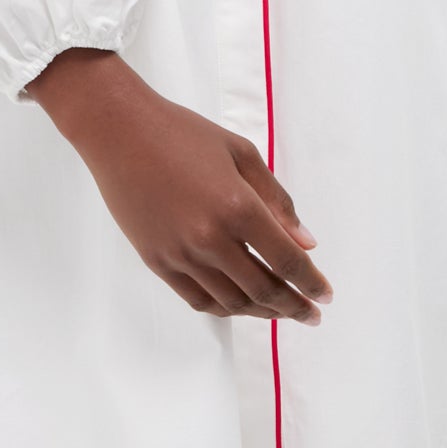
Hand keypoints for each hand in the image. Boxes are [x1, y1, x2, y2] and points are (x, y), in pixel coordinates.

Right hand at [24, 48, 333, 323]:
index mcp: (237, 206)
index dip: (310, 283)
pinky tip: (240, 304)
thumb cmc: (184, 133)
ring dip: (262, 312)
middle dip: (293, 306)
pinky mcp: (157, 261)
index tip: (325, 296)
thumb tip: (306, 243)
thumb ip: (277, 200)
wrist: (121, 132)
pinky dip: (225, 308)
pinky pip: (198, 299)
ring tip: (280, 310)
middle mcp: (210, 238)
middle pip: (263, 289)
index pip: (286, 260)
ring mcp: (180, 254)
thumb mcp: (241, 153)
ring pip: (232, 301)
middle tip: (311, 315)